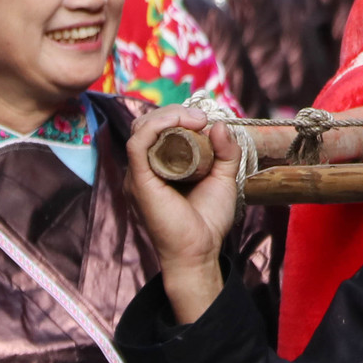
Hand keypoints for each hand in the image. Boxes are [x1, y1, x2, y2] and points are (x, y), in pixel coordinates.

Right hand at [125, 104, 240, 324]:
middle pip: (149, 123)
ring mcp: (140, 173)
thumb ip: (226, 150)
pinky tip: (180, 123)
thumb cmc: (209, 219)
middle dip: (176, 111)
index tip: (208, 117)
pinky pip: (136, 144)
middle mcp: (146, 167)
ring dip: (169, 115)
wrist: (200, 250)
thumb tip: (220, 124)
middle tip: (203, 117)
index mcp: (163, 164)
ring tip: (197, 120)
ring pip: (141, 128)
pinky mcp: (139, 180)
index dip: (181, 114)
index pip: (161, 127)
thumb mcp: (224, 177)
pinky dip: (155, 126)